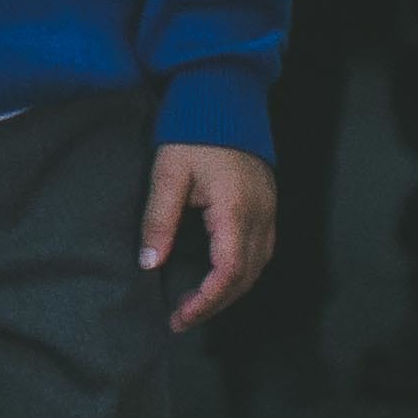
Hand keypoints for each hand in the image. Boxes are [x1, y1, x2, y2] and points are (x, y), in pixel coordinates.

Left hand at [141, 142, 277, 332]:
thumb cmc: (193, 133)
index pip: (228, 273)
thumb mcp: (168, 174)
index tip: (180, 317)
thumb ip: (159, 220)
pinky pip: (260, 252)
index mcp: (236, 211)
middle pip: (245, 278)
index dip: (205, 301)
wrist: (223, 98)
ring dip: (228, 292)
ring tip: (195, 304)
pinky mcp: (267, 206)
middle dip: (214, 304)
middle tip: (181, 319)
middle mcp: (260, 216)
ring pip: (256, 268)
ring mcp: (268, 212)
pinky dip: (239, 274)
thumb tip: (150, 263)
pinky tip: (217, 278)